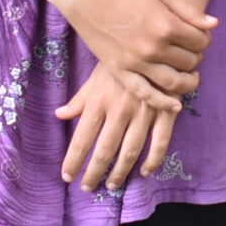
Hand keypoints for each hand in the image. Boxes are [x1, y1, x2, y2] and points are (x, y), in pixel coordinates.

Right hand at [42, 0, 213, 97]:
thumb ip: (189, 12)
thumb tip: (214, 25)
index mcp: (166, 25)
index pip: (200, 42)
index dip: (204, 40)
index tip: (199, 37)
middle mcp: (153, 47)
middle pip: (189, 62)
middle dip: (196, 57)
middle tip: (192, 52)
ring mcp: (135, 62)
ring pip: (173, 82)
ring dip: (187, 82)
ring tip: (190, 77)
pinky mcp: (119, 71)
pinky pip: (144, 93)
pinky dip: (162, 102)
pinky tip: (175, 105)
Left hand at [55, 60, 177, 190]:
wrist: (154, 38)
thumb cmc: (122, 56)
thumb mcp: (97, 74)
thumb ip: (81, 98)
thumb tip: (60, 115)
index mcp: (100, 100)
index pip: (82, 138)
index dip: (74, 160)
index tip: (67, 176)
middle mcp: (119, 109)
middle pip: (105, 149)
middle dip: (94, 171)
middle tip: (87, 187)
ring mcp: (144, 111)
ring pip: (131, 149)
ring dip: (120, 171)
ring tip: (112, 185)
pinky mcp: (165, 109)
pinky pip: (160, 140)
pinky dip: (154, 158)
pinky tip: (145, 171)